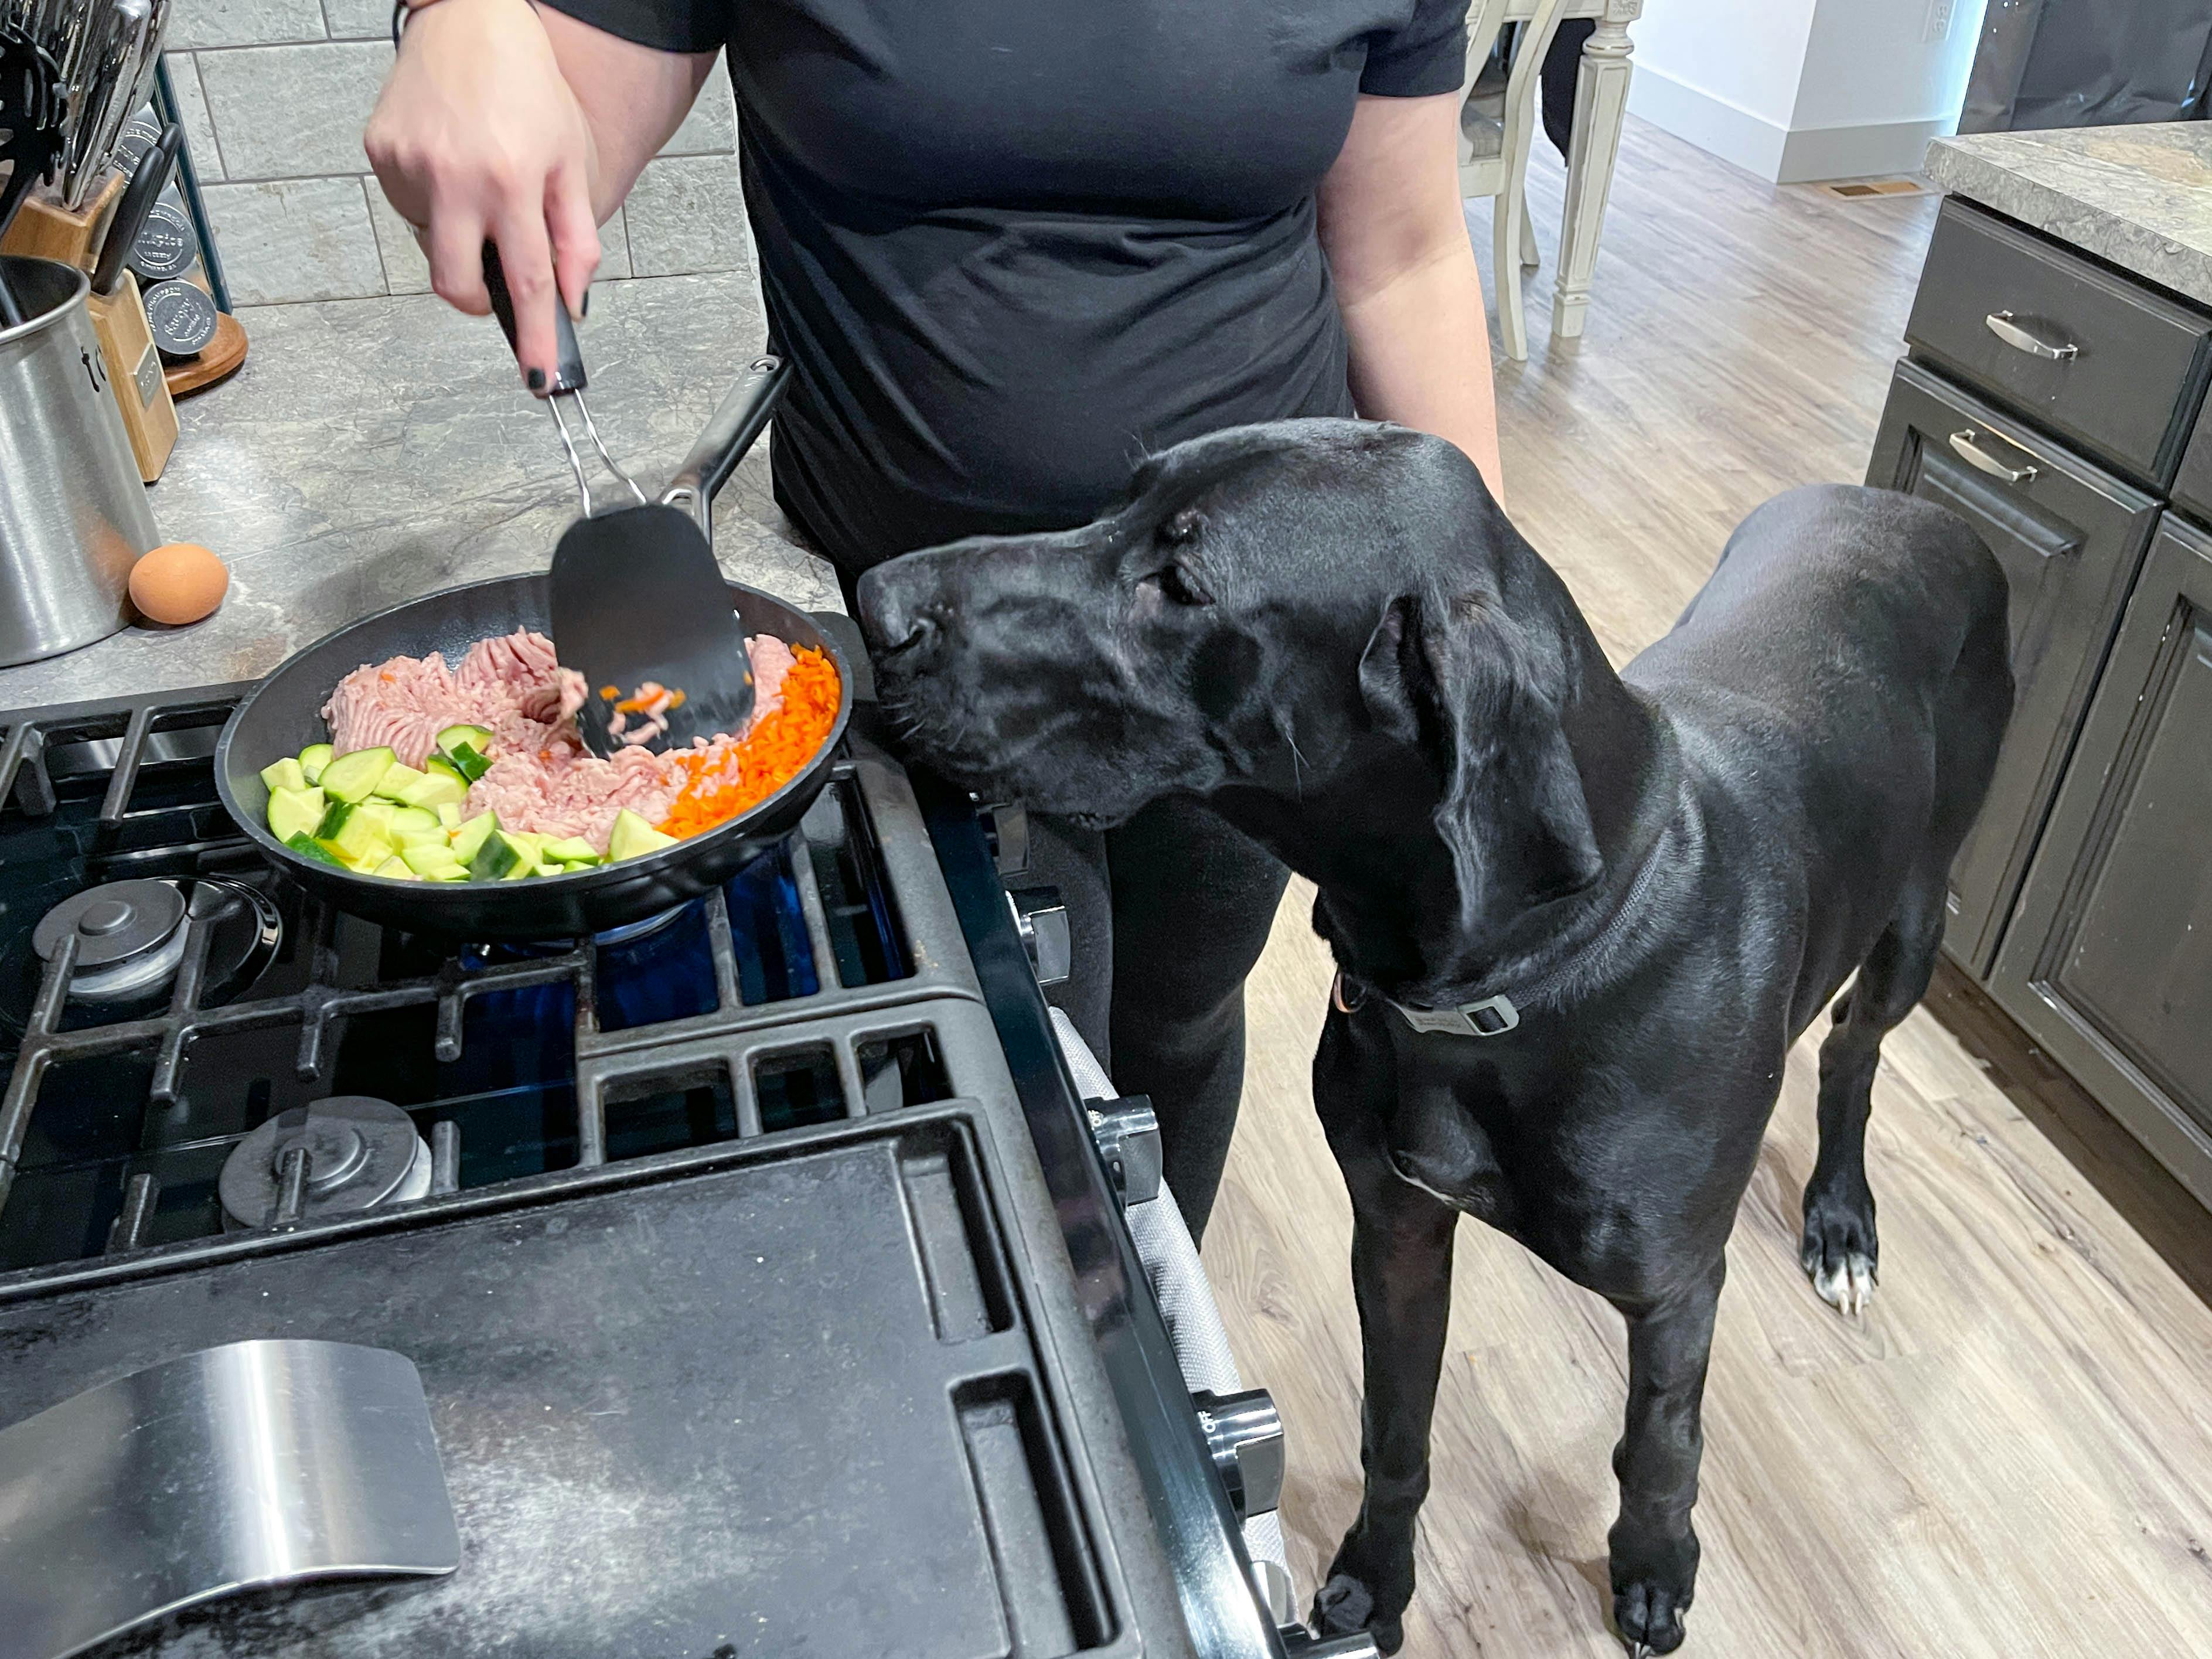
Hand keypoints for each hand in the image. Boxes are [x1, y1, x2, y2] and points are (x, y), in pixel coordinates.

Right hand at [365, 0, 600, 390]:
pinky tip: (451, 167)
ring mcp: (410, 167)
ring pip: (432, 246)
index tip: (537, 379)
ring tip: (479, 187)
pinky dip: (435, 206)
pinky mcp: (381, 153)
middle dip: (479, 302)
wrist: (470, 20)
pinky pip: (409, 210)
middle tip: (495, 286)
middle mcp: (455, 177)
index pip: (528, 282)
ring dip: (460, 237)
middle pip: (458, 284)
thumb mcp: (571, 162)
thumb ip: (576, 240)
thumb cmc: (526, 87)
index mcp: (512, 181)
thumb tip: (572, 302)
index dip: (534, 338)